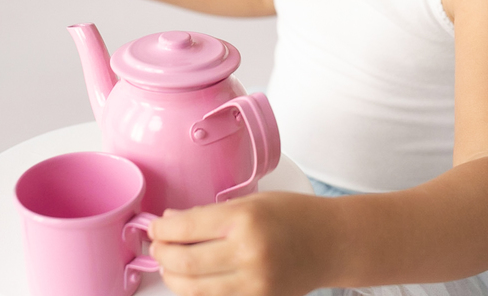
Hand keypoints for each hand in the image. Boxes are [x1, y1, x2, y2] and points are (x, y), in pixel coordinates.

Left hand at [149, 193, 330, 295]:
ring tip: (171, 266)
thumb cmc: (295, 216)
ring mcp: (254, 284)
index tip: (155, 227)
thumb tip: (171, 222)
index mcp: (244, 220)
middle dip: (161, 255)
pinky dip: (197, 293)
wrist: (332, 243)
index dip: (161, 229)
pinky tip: (194, 280)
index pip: (185, 228)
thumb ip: (210, 213)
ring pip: (193, 290)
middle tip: (158, 246)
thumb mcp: (252, 201)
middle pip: (183, 263)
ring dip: (173, 278)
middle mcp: (248, 253)